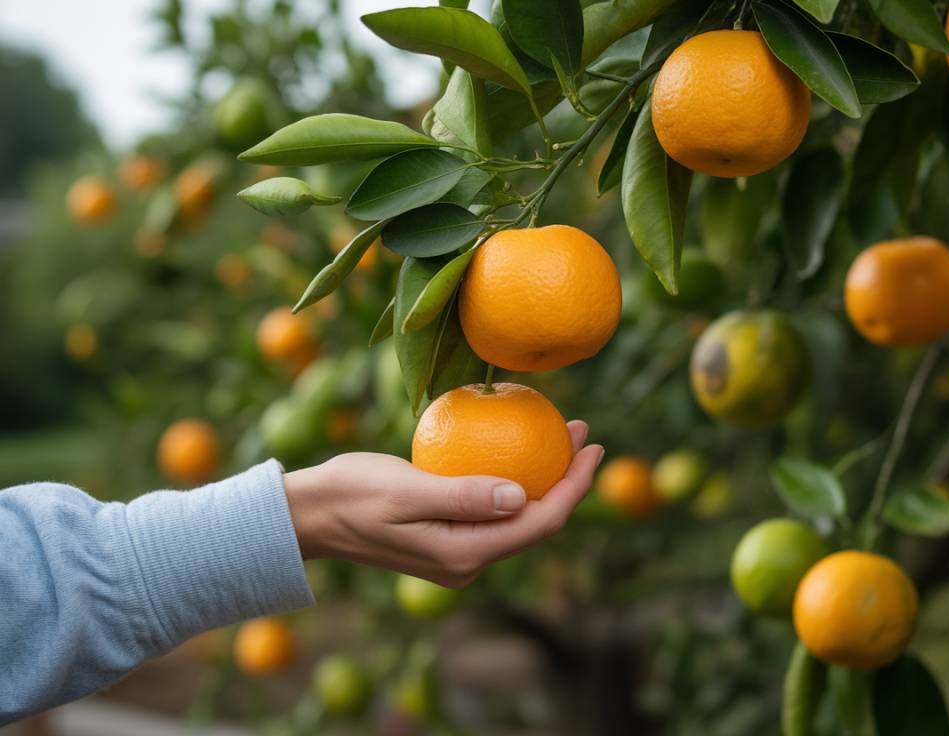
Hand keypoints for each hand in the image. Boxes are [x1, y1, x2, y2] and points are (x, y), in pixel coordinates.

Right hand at [282, 421, 602, 586]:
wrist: (309, 515)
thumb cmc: (351, 493)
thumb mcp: (405, 490)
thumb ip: (462, 497)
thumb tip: (523, 497)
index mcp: (463, 554)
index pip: (538, 522)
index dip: (574, 486)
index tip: (592, 446)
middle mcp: (468, 563)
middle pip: (536, 523)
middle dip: (567, 480)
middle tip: (582, 431)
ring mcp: (458, 556)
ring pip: (519, 518)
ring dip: (546, 479)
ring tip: (561, 435)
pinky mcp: (449, 541)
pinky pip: (496, 514)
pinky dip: (517, 483)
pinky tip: (519, 452)